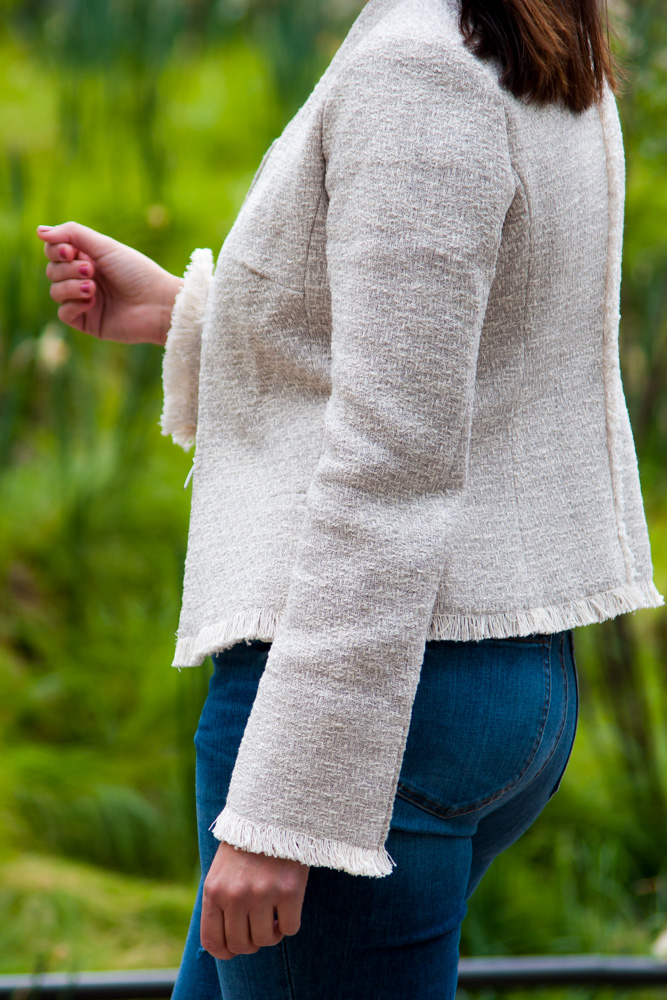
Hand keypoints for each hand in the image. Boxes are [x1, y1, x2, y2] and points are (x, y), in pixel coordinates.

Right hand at [36, 221, 183, 345]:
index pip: (55, 251)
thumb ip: (73, 234)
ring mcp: (85, 302)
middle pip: (52, 270)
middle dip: (67, 269)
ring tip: (94, 287)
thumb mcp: (105, 246)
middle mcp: (85, 279)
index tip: (70, 251)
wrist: (157, 304)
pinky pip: (63, 313)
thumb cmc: (137, 273)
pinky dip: (74, 304)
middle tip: (91, 270)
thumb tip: (39, 231)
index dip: (56, 250)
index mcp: (89, 259)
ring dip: (71, 286)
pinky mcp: (88, 322)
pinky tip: (93, 302)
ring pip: (55, 291)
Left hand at [201, 841, 309, 959]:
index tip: (236, 947)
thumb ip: (220, 902)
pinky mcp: (289, 890)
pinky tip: (288, 907)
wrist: (274, 813)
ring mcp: (262, 894)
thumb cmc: (246, 844)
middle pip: (241, 945)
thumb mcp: (221, 870)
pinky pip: (290, 928)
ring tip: (274, 915)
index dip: (226, 951)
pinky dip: (290, 924)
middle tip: (259, 926)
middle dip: (251, 942)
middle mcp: (235, 896)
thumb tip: (225, 944)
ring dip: (272, 933)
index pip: (212, 942)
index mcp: (214, 891)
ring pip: (266, 940)